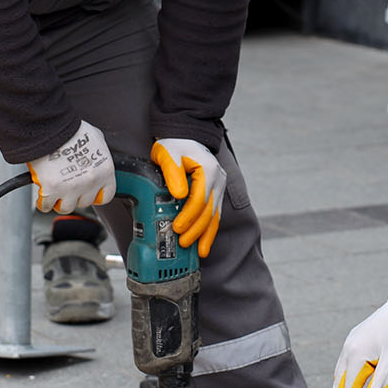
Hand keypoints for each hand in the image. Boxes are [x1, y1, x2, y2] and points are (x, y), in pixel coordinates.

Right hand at [27, 121, 115, 213]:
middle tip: (67, 186)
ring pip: (66, 207)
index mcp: (105, 171)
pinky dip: (43, 202)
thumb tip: (96, 154)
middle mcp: (91, 182)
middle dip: (75, 195)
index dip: (95, 195)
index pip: (106, 196)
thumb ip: (98, 152)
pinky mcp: (52, 189)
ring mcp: (72, 187)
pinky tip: (42, 195)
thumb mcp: (96, 138)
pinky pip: (46, 206)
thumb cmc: (72, 130)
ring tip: (55, 192)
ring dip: (59, 201)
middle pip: (84, 202)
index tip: (88, 192)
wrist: (52, 126)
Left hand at [151, 138, 224, 258]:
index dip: (188, 216)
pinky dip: (209, 229)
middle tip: (183, 243)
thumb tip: (179, 195)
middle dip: (197, 230)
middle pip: (209, 211)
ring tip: (200, 252)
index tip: (177, 228)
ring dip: (207, 235)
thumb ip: (172, 173)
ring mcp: (219, 187)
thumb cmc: (174, 145)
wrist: (184, 136)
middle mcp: (218, 179)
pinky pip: (214, 213)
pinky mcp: (216, 192)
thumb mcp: (168, 154)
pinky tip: (204, 242)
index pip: (200, 199)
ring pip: (215, 215)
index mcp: (208, 170)